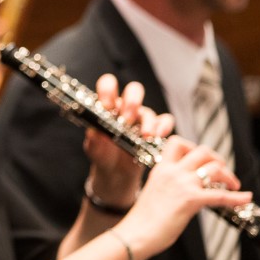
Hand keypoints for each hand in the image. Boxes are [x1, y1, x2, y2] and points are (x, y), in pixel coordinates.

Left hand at [83, 75, 174, 209]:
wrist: (114, 173)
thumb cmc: (102, 155)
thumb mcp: (93, 149)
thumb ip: (93, 140)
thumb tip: (94, 133)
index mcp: (108, 106)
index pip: (108, 86)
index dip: (108, 91)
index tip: (107, 106)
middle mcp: (126, 109)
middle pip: (134, 91)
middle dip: (132, 102)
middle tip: (127, 120)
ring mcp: (142, 118)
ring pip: (149, 110)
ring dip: (148, 122)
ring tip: (145, 136)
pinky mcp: (155, 130)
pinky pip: (165, 121)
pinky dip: (164, 127)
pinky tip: (158, 136)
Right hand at [118, 136, 249, 257]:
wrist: (136, 233)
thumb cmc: (143, 220)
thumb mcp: (154, 192)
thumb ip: (170, 185)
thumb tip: (188, 190)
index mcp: (161, 168)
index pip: (178, 143)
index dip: (193, 146)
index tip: (201, 158)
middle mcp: (172, 172)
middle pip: (202, 151)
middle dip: (217, 159)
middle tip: (222, 171)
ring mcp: (182, 184)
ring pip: (214, 168)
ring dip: (228, 176)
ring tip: (233, 185)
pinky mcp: (191, 200)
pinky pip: (221, 195)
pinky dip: (237, 197)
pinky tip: (245, 198)